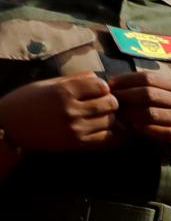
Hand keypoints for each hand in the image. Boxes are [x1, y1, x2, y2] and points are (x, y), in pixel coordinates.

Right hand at [0, 73, 116, 151]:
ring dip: (109, 118)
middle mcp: (71, 109)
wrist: (10, 128)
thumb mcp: (46, 85)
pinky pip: (106, 139)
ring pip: (111, 121)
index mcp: (63, 91)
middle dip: (110, 102)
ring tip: (100, 116)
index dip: (103, 87)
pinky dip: (109, 133)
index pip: (101, 86)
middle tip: (102, 103)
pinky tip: (101, 129)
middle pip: (110, 103)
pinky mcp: (77, 144)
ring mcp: (76, 128)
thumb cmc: (26, 102)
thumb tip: (96, 76)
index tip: (97, 90)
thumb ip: (73, 80)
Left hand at [110, 71, 170, 161]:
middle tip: (111, 100)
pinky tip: (134, 128)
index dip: (126, 80)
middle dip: (125, 96)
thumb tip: (120, 82)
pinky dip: (145, 129)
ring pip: (152, 113)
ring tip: (118, 115)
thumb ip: (154, 88)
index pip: (148, 78)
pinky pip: (161, 132)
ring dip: (131, 114)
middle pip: (148, 94)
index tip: (110, 84)